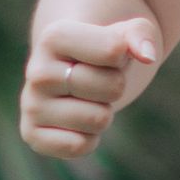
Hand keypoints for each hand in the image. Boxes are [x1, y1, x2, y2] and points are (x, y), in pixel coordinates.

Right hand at [22, 0, 167, 155]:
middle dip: (116, 85)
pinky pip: (79, 146)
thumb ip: (141, 34)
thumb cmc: (102, 50)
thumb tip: (148, 56)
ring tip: (86, 99)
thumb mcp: (125, 33)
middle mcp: (37, 71)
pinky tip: (76, 121)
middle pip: (113, 87)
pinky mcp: (32, 135)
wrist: (69, 71)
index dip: (123, 55)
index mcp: (55, 36)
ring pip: (99, 120)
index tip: (107, 54)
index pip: (114, 51)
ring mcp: (31, 104)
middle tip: (98, 80)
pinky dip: (89, 138)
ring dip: (103, 112)